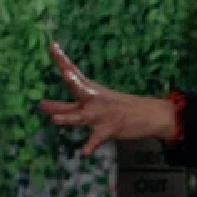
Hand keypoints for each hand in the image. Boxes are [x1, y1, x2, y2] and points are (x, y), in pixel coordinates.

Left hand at [37, 43, 178, 153]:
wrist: (151, 115)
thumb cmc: (122, 107)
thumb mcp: (99, 101)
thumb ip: (70, 107)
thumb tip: (45, 109)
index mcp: (92, 90)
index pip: (74, 73)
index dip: (61, 59)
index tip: (51, 45)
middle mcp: (95, 101)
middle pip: (80, 91)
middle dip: (73, 84)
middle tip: (65, 75)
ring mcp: (102, 115)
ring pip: (82, 116)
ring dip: (69, 118)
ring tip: (54, 119)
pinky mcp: (110, 130)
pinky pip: (97, 139)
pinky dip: (91, 145)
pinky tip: (84, 152)